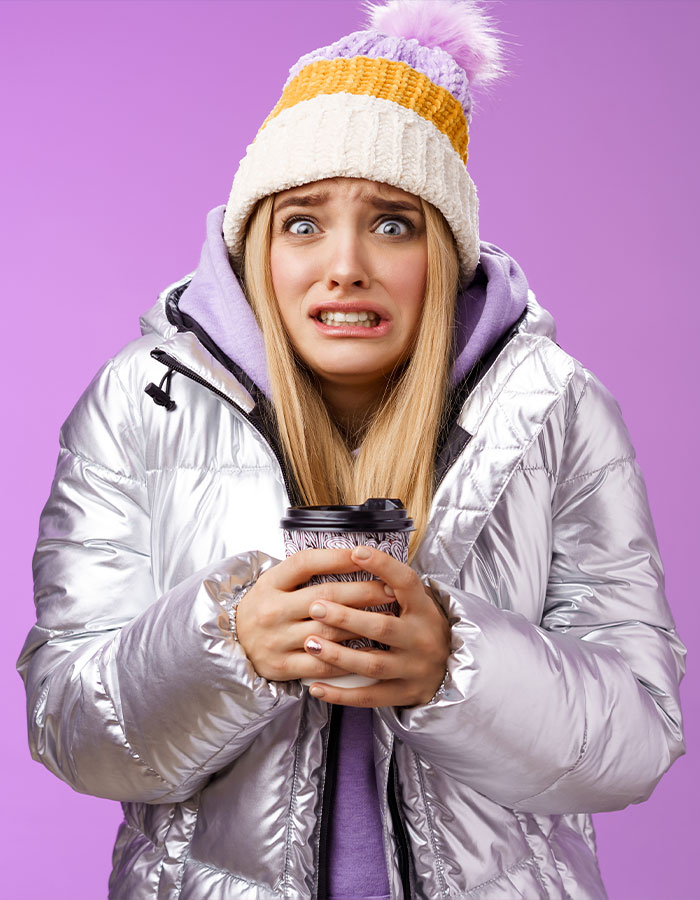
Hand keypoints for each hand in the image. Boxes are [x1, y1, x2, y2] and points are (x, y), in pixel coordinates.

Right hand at [235, 548, 381, 682]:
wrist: (231, 643)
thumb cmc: (264, 607)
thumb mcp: (274, 581)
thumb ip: (305, 571)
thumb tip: (352, 556)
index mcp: (270, 583)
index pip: (307, 563)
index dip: (339, 558)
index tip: (367, 555)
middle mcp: (272, 610)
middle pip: (326, 598)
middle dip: (364, 592)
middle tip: (391, 589)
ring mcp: (276, 640)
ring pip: (328, 632)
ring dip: (362, 624)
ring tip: (387, 619)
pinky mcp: (282, 667)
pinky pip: (322, 663)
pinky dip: (347, 657)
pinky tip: (368, 651)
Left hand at [303, 546, 450, 707]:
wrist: (456, 670)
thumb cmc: (424, 627)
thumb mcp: (419, 602)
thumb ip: (393, 585)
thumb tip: (356, 554)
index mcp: (424, 610)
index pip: (406, 582)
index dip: (383, 566)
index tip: (357, 552)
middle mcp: (421, 639)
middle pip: (382, 627)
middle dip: (346, 616)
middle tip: (315, 606)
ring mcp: (413, 669)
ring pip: (372, 664)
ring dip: (337, 655)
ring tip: (310, 643)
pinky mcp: (404, 694)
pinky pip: (368, 697)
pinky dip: (340, 694)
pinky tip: (315, 687)